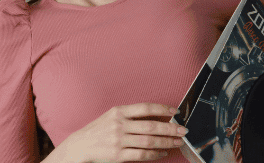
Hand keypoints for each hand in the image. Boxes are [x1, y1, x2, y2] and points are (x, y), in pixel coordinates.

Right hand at [53, 103, 187, 162]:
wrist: (80, 146)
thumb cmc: (98, 130)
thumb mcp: (111, 116)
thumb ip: (130, 115)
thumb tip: (156, 117)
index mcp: (118, 111)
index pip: (145, 108)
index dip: (163, 108)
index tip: (175, 111)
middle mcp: (119, 124)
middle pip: (151, 125)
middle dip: (170, 128)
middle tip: (183, 130)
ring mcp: (119, 140)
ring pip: (149, 141)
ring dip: (166, 142)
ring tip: (177, 142)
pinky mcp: (119, 155)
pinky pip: (142, 155)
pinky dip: (155, 154)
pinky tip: (163, 152)